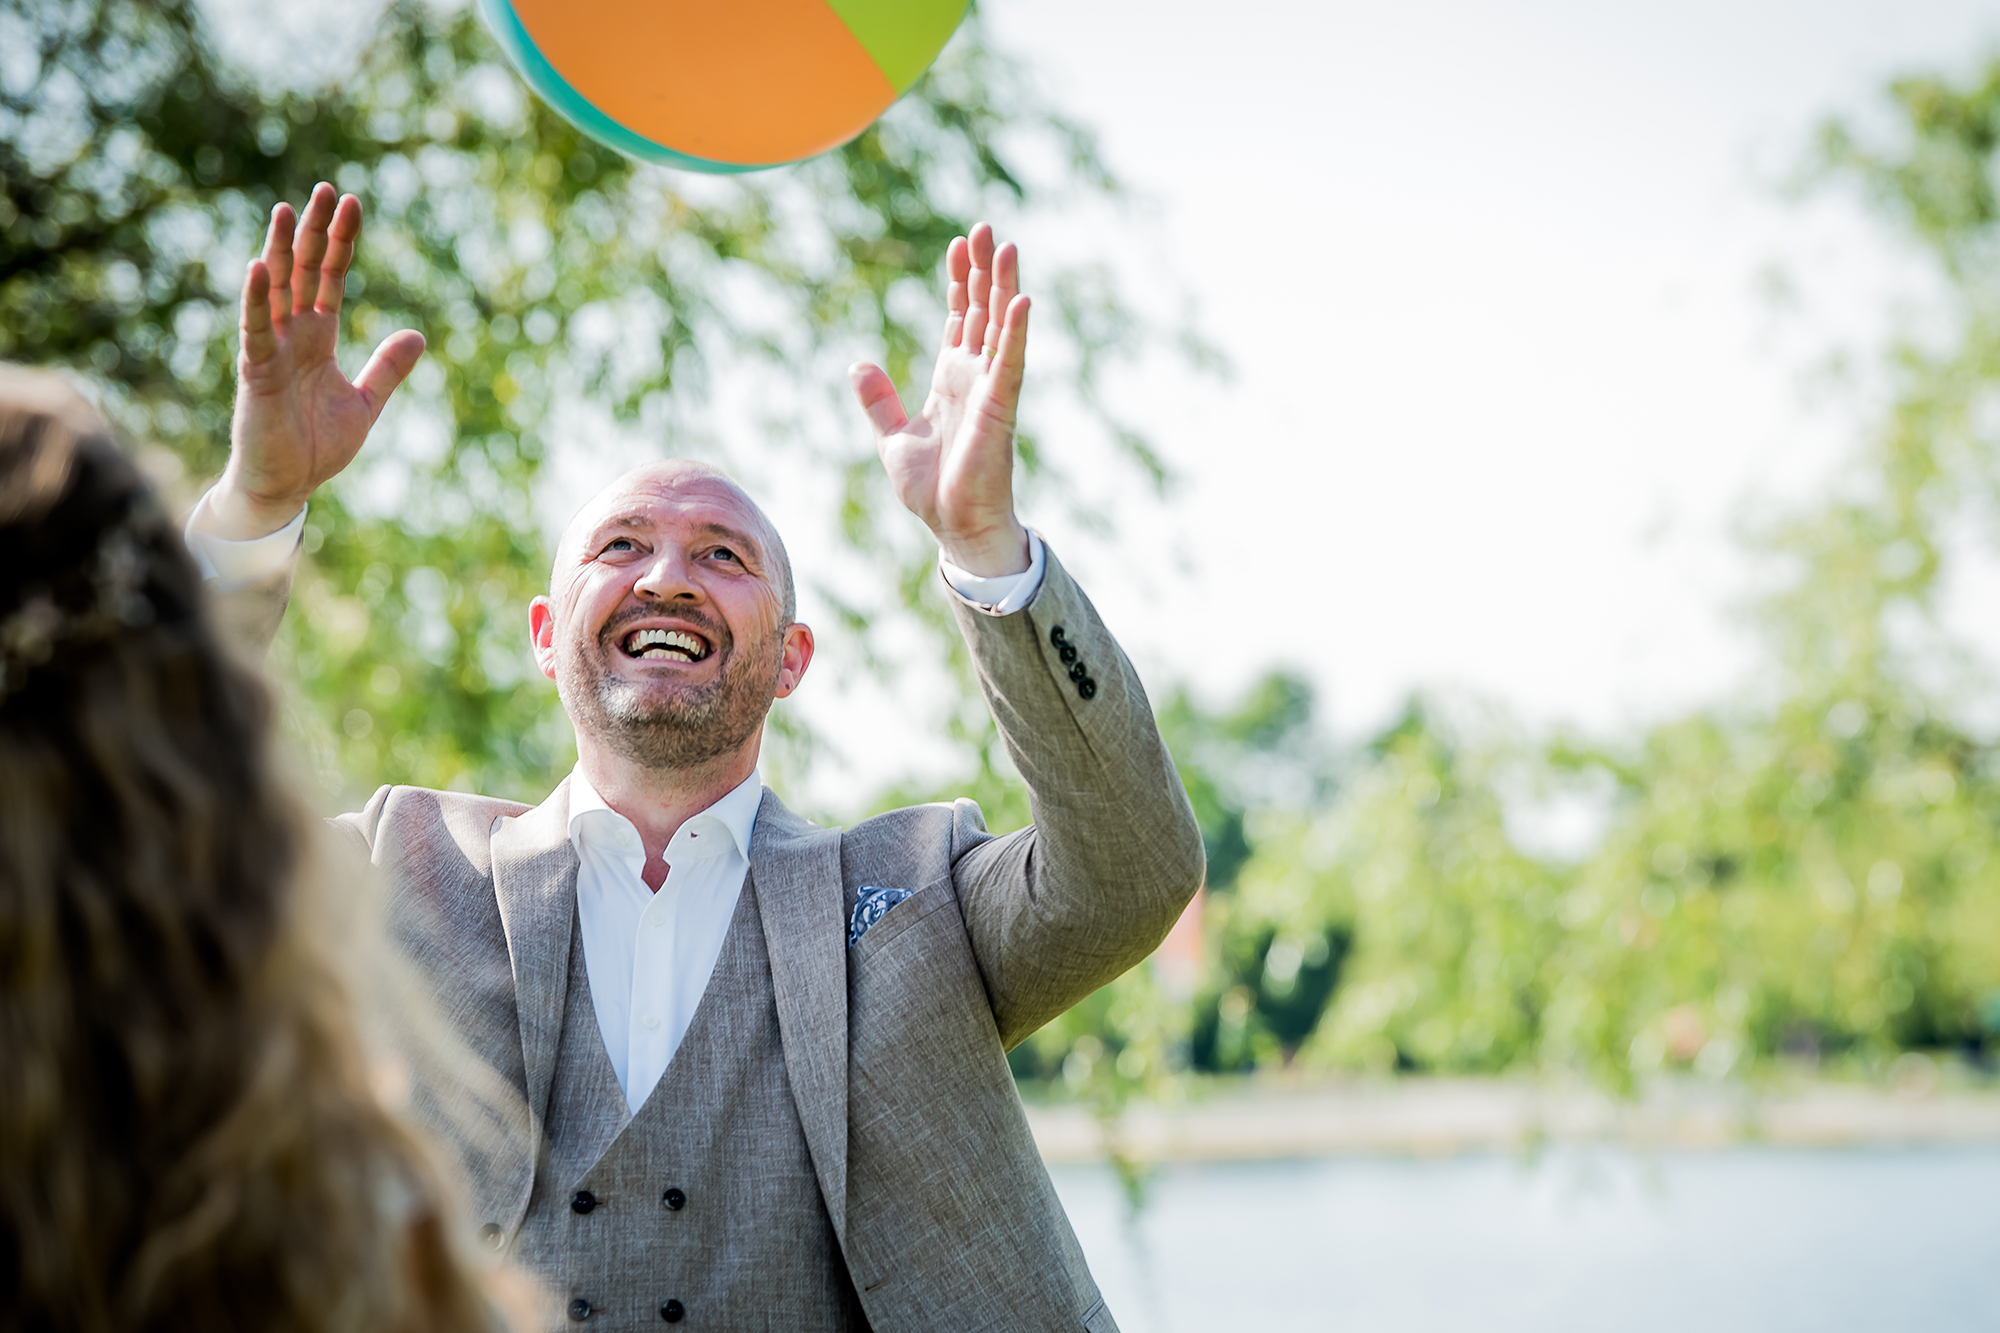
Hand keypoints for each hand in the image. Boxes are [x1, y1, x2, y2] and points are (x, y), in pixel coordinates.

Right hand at [209, 183, 424, 539]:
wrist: (287, 486)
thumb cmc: (317, 445)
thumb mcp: (365, 402)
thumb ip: (387, 368)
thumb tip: (418, 335)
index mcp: (318, 338)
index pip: (330, 277)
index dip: (341, 242)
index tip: (352, 203)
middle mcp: (292, 335)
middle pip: (303, 271)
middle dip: (314, 231)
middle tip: (326, 188)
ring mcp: (270, 349)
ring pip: (276, 289)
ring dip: (280, 249)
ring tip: (286, 209)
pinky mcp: (254, 371)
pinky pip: (254, 328)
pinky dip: (256, 298)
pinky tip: (259, 266)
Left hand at [850, 223, 1030, 576]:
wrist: (952, 527)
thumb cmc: (931, 489)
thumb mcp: (892, 436)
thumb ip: (879, 400)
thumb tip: (857, 363)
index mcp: (952, 378)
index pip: (960, 318)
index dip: (959, 282)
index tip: (959, 245)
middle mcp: (976, 376)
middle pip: (982, 310)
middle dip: (982, 270)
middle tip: (984, 229)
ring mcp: (991, 389)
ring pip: (1001, 327)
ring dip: (1004, 287)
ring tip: (1005, 247)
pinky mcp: (1001, 408)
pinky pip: (1010, 362)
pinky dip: (1015, 332)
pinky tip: (1021, 299)